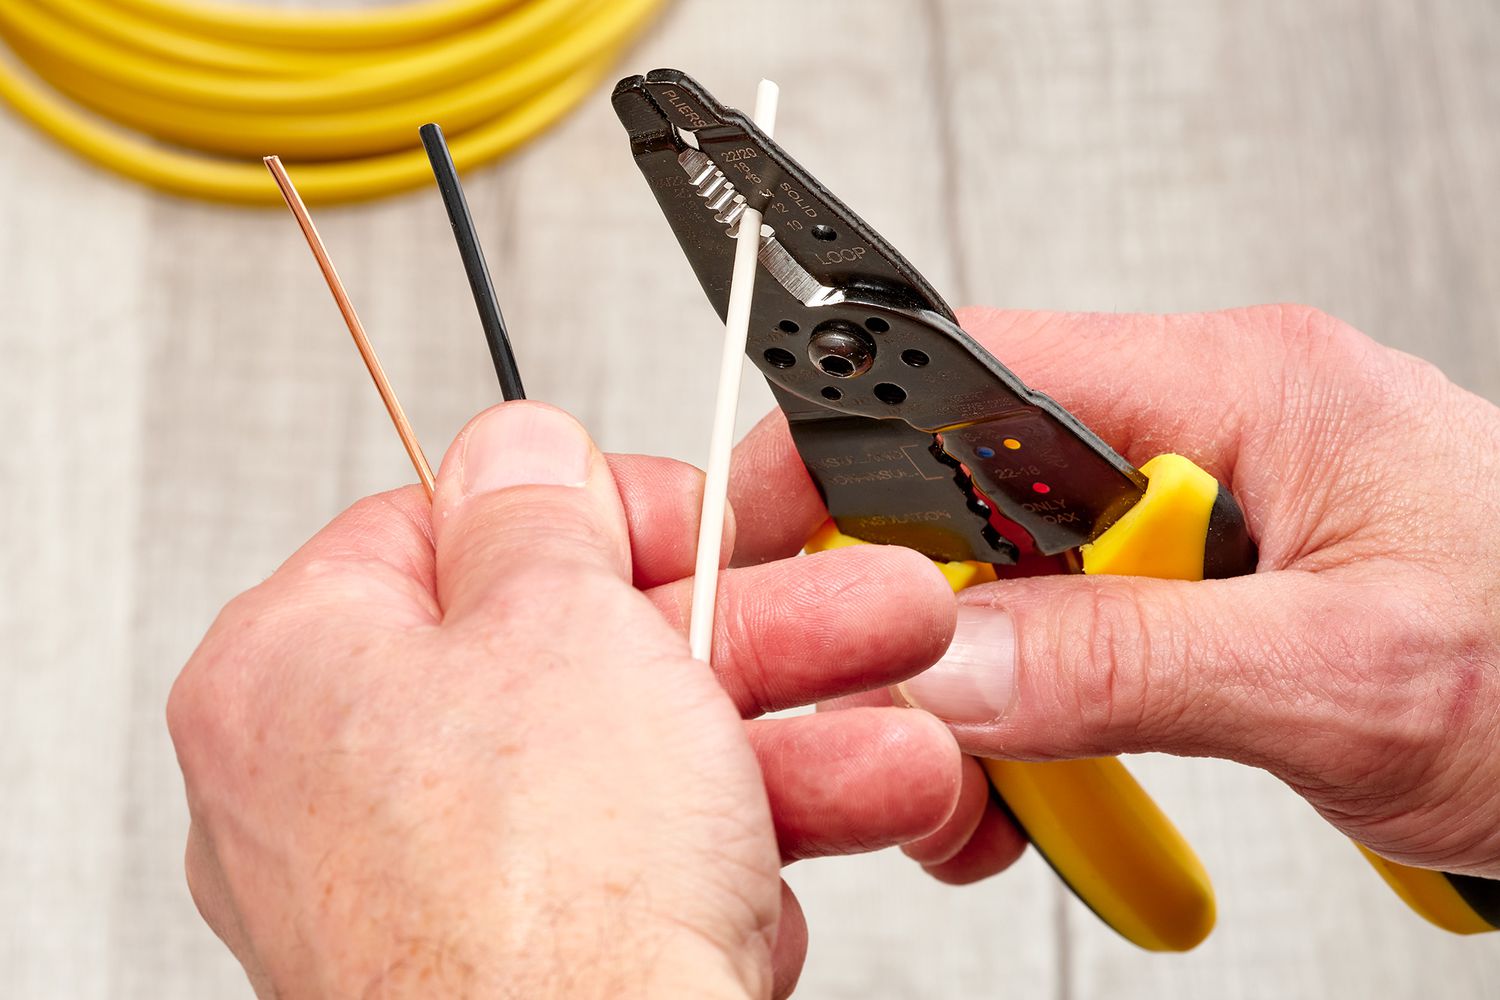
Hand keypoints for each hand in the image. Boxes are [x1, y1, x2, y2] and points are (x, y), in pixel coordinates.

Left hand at [168, 402, 960, 998]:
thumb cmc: (532, 908)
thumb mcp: (557, 626)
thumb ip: (537, 511)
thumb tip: (519, 447)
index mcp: (298, 671)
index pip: (450, 531)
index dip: (599, 512)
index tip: (701, 521)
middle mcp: (341, 784)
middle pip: (572, 654)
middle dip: (747, 630)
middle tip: (851, 606)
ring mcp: (430, 888)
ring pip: (630, 770)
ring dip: (785, 742)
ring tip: (896, 736)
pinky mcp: (518, 968)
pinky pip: (638, 872)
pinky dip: (738, 851)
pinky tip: (818, 847)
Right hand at [730, 305, 1499, 882]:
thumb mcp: (1347, 673)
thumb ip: (1128, 662)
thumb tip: (949, 663)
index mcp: (1238, 385)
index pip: (973, 375)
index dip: (846, 452)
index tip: (770, 547)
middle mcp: (1210, 436)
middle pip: (972, 496)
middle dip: (920, 622)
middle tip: (918, 733)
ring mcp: (1206, 522)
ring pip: (1011, 585)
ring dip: (987, 700)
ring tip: (1015, 796)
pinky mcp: (1208, 598)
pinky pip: (1071, 639)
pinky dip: (1041, 723)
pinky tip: (1064, 785)